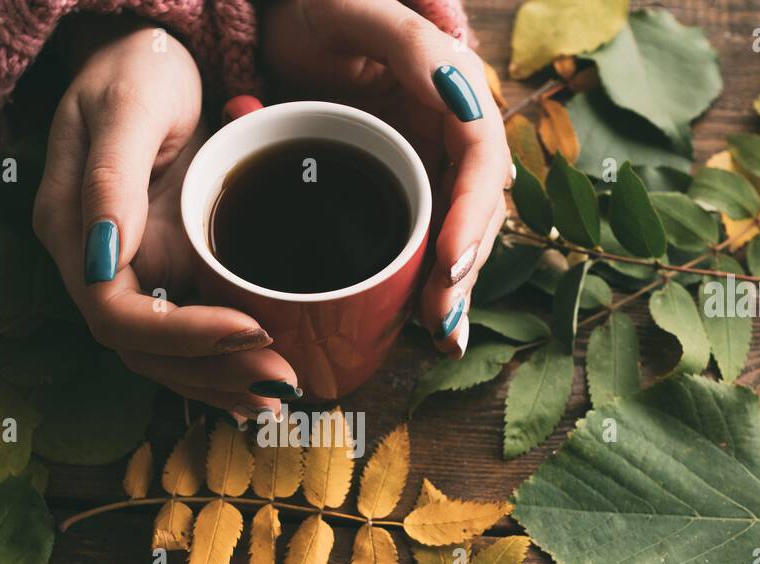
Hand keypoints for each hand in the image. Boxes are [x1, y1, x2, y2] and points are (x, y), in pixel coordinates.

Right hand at [32, 20, 299, 421]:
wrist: (148, 56)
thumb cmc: (136, 66)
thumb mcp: (130, 103)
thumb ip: (112, 177)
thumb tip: (109, 256)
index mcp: (71, 227)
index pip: (114, 311)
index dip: (179, 334)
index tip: (248, 328)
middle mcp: (92, 262)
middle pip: (139, 348)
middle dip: (210, 372)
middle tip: (282, 382)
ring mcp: (127, 272)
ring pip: (161, 356)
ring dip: (219, 383)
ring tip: (280, 396)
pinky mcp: (161, 271)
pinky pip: (182, 336)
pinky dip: (220, 365)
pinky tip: (259, 386)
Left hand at [262, 0, 510, 357]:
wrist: (280, 21)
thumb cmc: (315, 9)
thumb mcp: (357, 13)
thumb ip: (408, 42)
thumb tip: (457, 87)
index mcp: (450, 88)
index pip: (479, 158)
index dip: (472, 212)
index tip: (449, 261)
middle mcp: (446, 130)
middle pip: (474, 208)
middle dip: (464, 268)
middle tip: (442, 320)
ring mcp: (424, 160)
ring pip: (454, 231)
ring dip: (452, 285)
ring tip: (442, 334)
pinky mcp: (399, 185)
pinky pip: (421, 236)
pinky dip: (425, 281)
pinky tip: (422, 325)